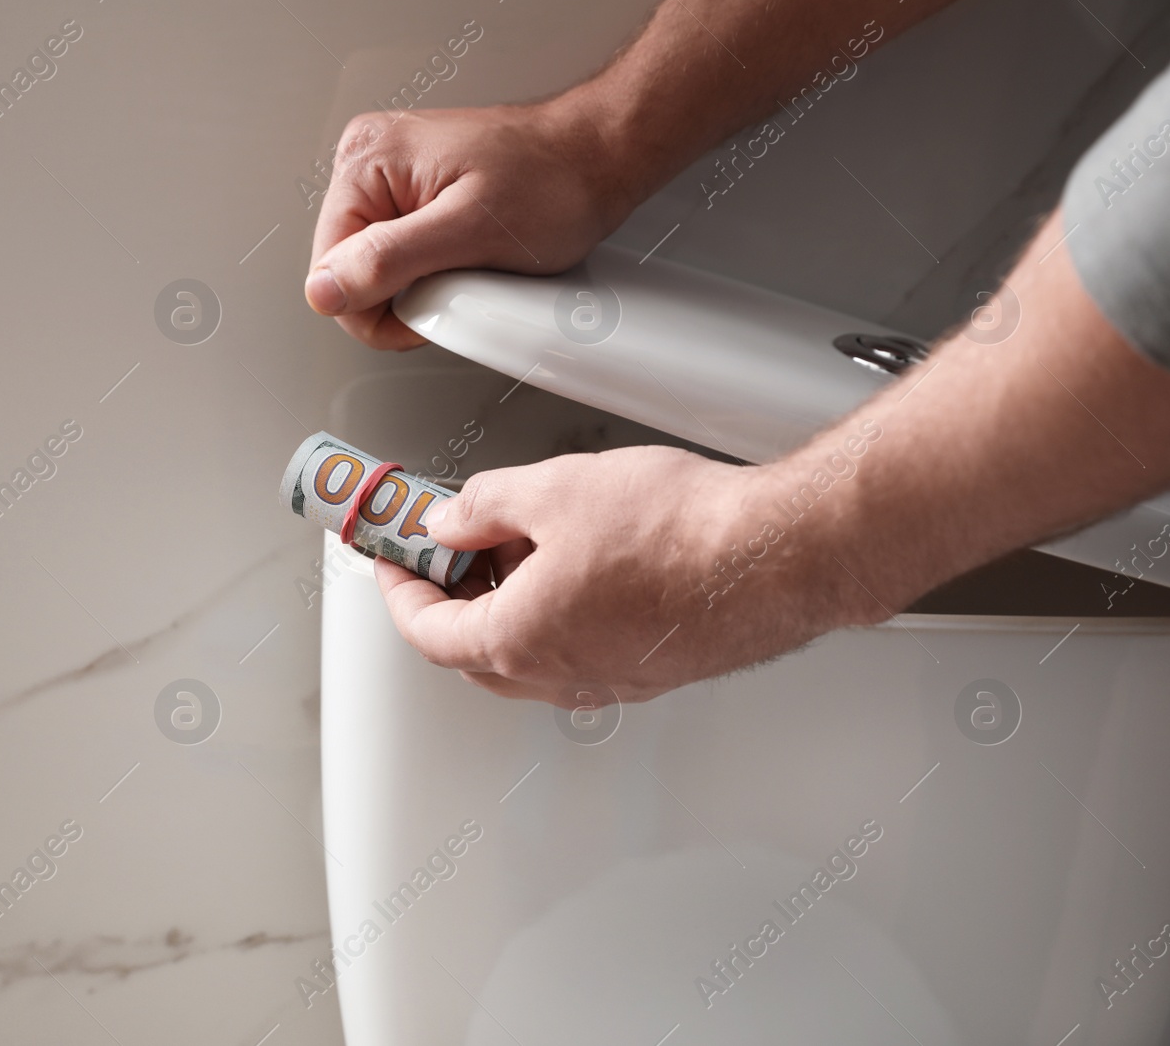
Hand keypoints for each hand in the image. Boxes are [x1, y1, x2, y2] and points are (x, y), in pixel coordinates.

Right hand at [305, 99, 635, 350]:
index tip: (433, 302)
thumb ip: (388, 260)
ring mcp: (388, 175)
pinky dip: (430, 269)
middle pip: (346, 272)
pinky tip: (462, 256)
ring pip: (372, 268)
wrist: (596, 158)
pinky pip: (397, 254)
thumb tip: (325, 290)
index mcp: (367, 161)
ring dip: (417, 283)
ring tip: (466, 262)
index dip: (377, 310)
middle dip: (399, 294)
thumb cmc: (553, 182)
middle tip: (458, 278)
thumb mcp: (470, 231)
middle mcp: (368, 160)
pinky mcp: (409, 192)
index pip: (327, 273)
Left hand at [374, 445, 878, 706]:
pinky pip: (580, 651)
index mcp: (519, 640)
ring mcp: (612, 679)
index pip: (426, 631)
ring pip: (530, 655)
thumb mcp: (552, 490)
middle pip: (472, 653)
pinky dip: (555, 615)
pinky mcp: (656, 670)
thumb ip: (485, 506)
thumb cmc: (679, 532)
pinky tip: (576, 564)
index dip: (399, 587)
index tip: (393, 557)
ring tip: (514, 544)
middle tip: (446, 552)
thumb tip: (450, 521)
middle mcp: (561, 676)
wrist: (776, 556)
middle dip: (449, 600)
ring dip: (505, 607)